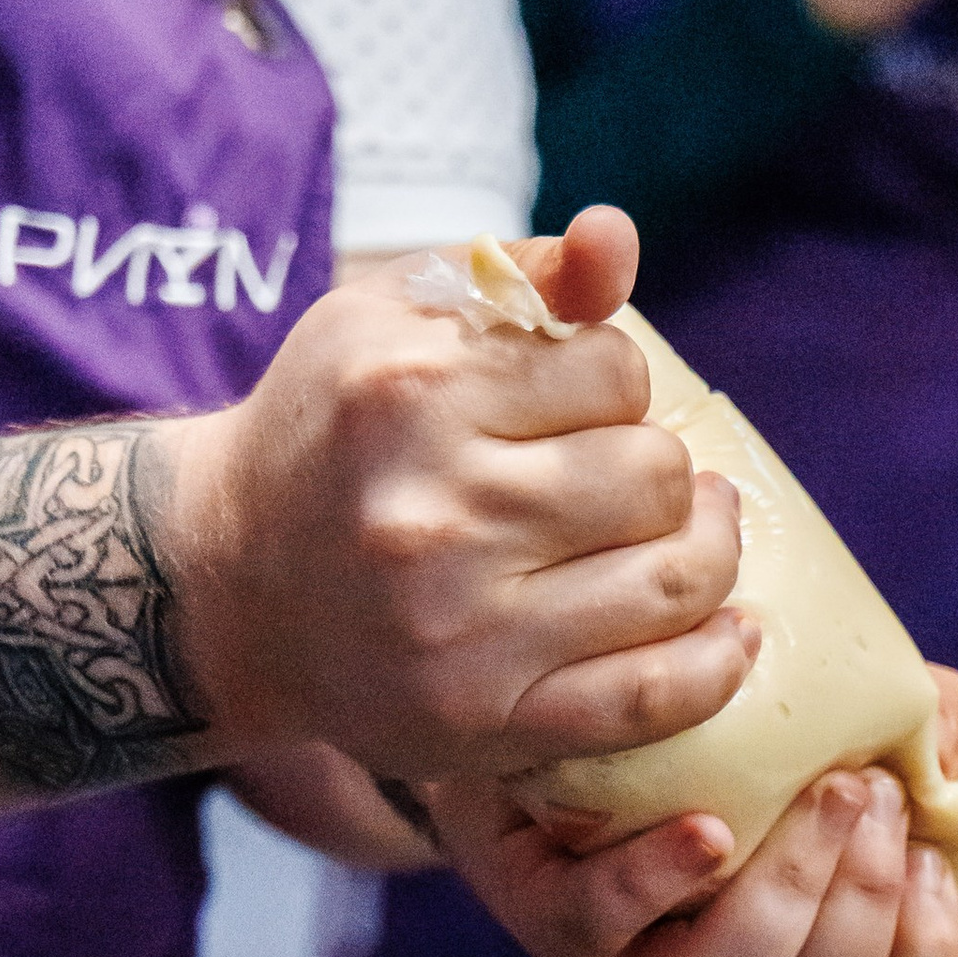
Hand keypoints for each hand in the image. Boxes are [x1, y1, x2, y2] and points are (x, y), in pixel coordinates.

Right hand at [159, 206, 752, 781]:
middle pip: (654, 475)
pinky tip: (731, 632)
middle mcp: (432, 510)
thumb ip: (519, 276)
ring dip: (706, 555)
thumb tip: (618, 237)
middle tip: (636, 484)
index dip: (618, 389)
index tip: (585, 412)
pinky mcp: (486, 719)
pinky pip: (655, 695)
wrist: (226, 585)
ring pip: (675, 579)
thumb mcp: (391, 322)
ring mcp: (461, 628)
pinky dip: (717, 663)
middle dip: (660, 472)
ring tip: (688, 540)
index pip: (615, 372)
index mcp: (410, 391)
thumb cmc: (333, 437)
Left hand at [422, 665, 957, 956]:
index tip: (935, 866)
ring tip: (827, 790)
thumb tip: (954, 739)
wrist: (562, 724)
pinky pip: (611, 925)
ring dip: (794, 891)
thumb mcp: (835, 739)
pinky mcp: (555, 930)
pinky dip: (664, 880)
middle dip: (865, 904)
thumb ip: (917, 732)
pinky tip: (707, 826)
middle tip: (873, 796)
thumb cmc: (723, 750)